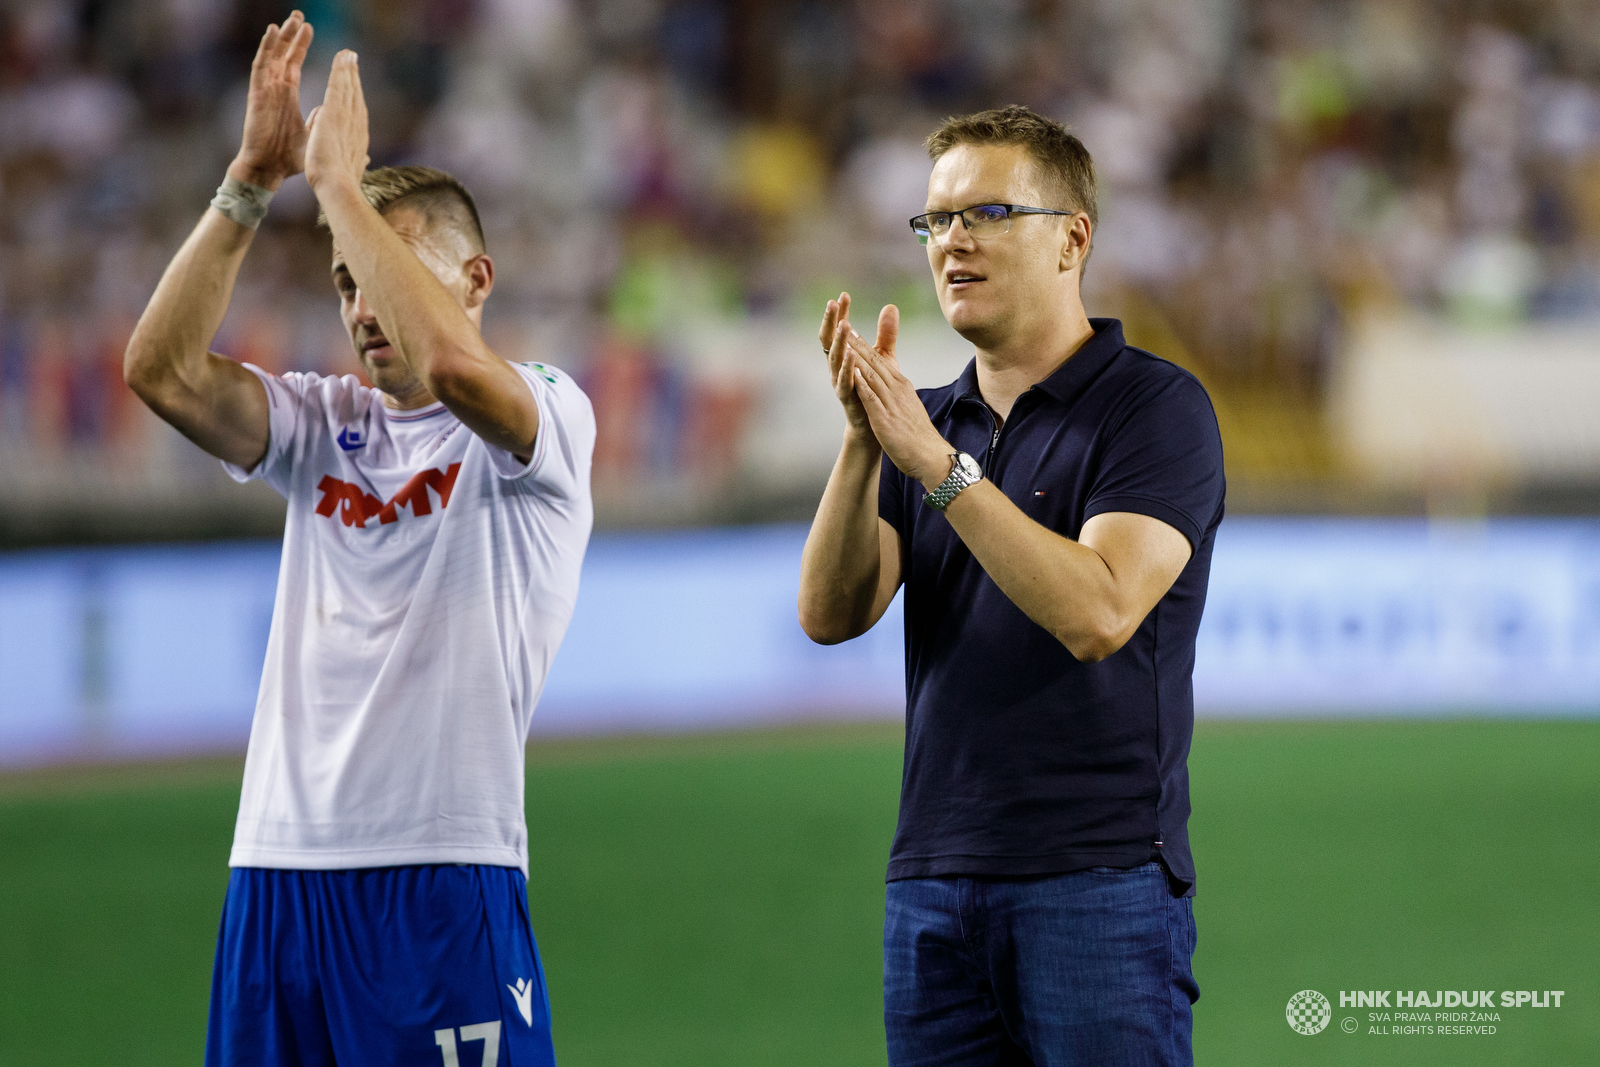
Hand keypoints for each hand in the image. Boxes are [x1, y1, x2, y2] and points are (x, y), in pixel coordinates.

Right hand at [229, 11, 313, 190]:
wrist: (270, 170)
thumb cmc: (291, 159)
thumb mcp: (313, 136)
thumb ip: (320, 122)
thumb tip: (332, 117)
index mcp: (288, 96)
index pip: (294, 64)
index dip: (300, 46)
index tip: (309, 28)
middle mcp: (276, 89)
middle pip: (283, 55)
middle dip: (291, 35)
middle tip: (300, 15)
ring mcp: (266, 90)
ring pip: (273, 56)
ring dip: (282, 36)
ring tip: (291, 18)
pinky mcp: (257, 94)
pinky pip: (261, 66)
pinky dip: (266, 48)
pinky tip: (272, 32)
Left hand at [305, 50, 369, 193]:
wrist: (338, 187)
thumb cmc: (340, 186)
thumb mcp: (351, 170)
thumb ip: (357, 160)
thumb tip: (366, 157)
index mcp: (357, 140)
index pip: (357, 114)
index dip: (356, 98)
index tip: (355, 85)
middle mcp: (357, 126)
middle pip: (356, 97)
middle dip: (354, 78)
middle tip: (353, 60)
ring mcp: (348, 117)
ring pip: (349, 87)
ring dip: (349, 69)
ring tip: (348, 53)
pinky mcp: (336, 112)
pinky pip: (338, 85)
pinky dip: (341, 69)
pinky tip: (342, 56)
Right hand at [819, 292, 875, 446]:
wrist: (875, 424)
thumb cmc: (876, 390)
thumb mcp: (883, 358)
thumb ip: (885, 334)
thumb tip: (890, 306)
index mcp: (845, 356)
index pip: (839, 330)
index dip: (840, 313)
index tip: (843, 295)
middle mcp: (838, 367)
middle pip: (829, 340)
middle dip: (831, 321)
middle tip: (833, 303)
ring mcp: (840, 382)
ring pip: (834, 358)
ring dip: (838, 341)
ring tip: (843, 324)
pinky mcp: (848, 398)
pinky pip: (844, 381)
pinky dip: (846, 368)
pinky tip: (850, 355)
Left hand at [845, 304, 954, 487]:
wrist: (930, 456)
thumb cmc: (917, 434)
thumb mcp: (907, 405)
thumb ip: (897, 391)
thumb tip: (891, 382)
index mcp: (901, 385)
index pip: (880, 360)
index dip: (864, 344)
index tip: (851, 330)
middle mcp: (896, 389)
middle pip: (874, 361)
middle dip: (857, 342)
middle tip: (843, 324)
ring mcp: (891, 402)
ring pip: (871, 374)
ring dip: (857, 356)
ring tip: (843, 340)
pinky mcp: (885, 417)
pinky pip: (871, 396)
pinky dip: (861, 382)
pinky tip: (851, 371)